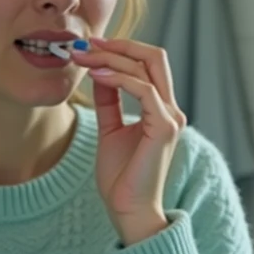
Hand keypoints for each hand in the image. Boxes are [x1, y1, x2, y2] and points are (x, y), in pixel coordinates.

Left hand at [71, 37, 187, 244]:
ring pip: (147, 68)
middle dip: (119, 45)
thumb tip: (100, 70)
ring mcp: (170, 118)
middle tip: (86, 44)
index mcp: (162, 108)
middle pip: (154, 56)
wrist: (128, 209)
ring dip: (111, 58)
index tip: (89, 47)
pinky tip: (96, 75)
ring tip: (82, 58)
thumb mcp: (111, 128)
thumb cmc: (121, 176)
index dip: (120, 48)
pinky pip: (144, 90)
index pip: (149, 63)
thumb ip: (110, 100)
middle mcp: (171, 110)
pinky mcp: (164, 128)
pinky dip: (119, 77)